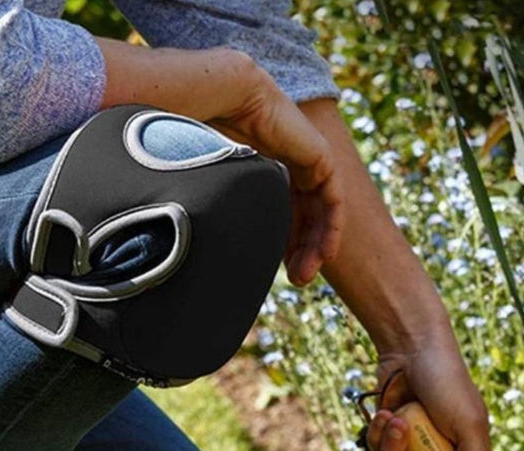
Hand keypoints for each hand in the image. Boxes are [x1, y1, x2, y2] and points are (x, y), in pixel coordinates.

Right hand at [206, 59, 343, 280]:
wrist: (217, 97)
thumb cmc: (197, 132)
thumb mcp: (211, 184)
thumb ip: (217, 209)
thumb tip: (190, 248)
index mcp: (261, 167)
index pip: (282, 212)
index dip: (282, 244)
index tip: (279, 272)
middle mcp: (286, 163)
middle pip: (303, 214)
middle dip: (301, 250)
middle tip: (297, 280)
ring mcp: (304, 157)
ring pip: (320, 210)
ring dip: (317, 245)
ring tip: (305, 274)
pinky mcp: (319, 154)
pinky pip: (333, 197)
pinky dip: (331, 225)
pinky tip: (324, 252)